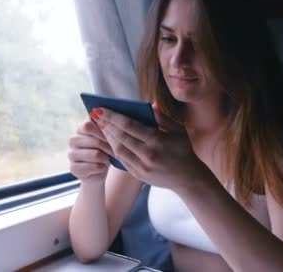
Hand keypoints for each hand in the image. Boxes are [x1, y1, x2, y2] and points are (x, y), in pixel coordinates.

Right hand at [68, 119, 113, 183]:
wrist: (99, 170)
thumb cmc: (104, 150)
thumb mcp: (106, 138)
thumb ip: (105, 130)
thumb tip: (108, 121)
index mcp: (80, 129)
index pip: (88, 126)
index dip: (103, 132)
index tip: (114, 138)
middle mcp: (73, 140)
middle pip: (95, 141)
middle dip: (109, 148)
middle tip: (117, 152)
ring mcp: (71, 154)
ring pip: (96, 155)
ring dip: (106, 158)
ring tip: (108, 159)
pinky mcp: (73, 168)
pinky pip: (94, 166)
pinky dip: (102, 167)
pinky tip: (102, 167)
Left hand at [91, 105, 209, 192]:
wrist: (188, 178)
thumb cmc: (183, 150)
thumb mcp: (178, 130)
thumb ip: (162, 117)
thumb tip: (149, 104)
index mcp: (158, 140)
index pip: (130, 126)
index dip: (113, 117)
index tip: (100, 109)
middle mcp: (148, 154)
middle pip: (121, 137)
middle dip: (106, 125)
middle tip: (95, 115)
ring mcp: (142, 167)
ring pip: (119, 149)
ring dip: (108, 137)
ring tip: (101, 126)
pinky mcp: (139, 175)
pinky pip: (122, 160)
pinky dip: (114, 149)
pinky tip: (110, 140)